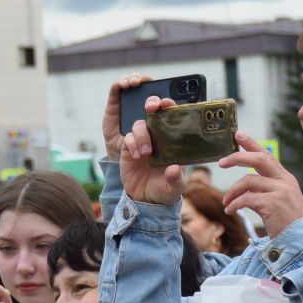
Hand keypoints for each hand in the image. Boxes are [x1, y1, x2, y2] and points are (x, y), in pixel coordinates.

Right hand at [103, 75, 183, 205]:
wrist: (145, 200)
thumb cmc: (165, 190)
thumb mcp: (173, 188)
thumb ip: (175, 179)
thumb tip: (174, 169)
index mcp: (173, 141)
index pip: (173, 117)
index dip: (169, 106)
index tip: (166, 103)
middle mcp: (158, 137)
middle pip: (153, 113)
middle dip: (152, 105)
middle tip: (151, 107)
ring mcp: (142, 141)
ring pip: (139, 124)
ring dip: (142, 135)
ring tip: (146, 153)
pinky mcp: (129, 148)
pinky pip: (128, 138)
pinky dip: (131, 144)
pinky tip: (136, 156)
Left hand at [219, 133, 302, 237]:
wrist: (302, 240)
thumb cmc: (289, 223)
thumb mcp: (280, 201)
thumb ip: (265, 189)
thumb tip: (245, 185)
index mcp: (286, 178)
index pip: (267, 155)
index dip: (251, 144)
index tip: (238, 134)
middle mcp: (285, 181)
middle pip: (259, 159)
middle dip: (238, 157)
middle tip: (221, 162)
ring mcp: (280, 191)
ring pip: (248, 181)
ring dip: (232, 192)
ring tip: (226, 203)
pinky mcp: (273, 203)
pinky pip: (246, 198)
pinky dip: (235, 204)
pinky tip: (230, 211)